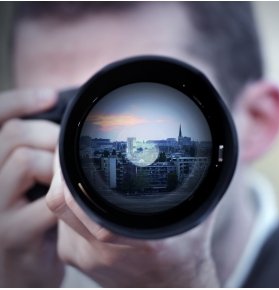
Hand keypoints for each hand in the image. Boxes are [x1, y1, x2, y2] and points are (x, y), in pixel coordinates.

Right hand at [0, 89, 63, 286]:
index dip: (19, 101)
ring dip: (56, 165)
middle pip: (12, 135)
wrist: (21, 277)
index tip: (51, 97)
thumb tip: (59, 117)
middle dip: (50, 135)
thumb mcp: (21, 185)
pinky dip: (66, 194)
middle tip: (67, 152)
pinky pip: (47, 199)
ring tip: (63, 181)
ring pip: (24, 159)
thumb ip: (30, 155)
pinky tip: (70, 203)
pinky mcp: (10, 234)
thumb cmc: (28, 223)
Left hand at [47, 159, 219, 286]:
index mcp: (134, 239)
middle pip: (60, 204)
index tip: (73, 148)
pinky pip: (62, 226)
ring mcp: (86, 259)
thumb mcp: (198, 216)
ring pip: (59, 214)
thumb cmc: (186, 254)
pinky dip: (71, 207)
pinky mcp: (77, 261)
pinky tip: (87, 198)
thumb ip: (198, 185)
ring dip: (67, 189)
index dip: (69, 172)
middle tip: (72, 151)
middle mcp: (103, 252)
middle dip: (63, 172)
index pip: (80, 202)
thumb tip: (206, 156)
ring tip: (80, 171)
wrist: (173, 289)